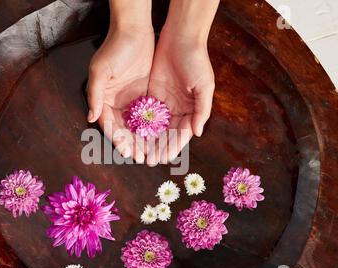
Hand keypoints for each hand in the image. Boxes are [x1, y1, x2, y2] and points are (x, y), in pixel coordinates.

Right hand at [87, 1, 153, 163]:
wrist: (134, 30)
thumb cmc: (114, 49)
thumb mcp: (100, 71)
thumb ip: (94, 95)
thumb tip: (90, 118)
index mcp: (104, 100)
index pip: (110, 126)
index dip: (118, 140)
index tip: (128, 152)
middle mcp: (117, 103)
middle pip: (125, 130)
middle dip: (134, 145)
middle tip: (144, 158)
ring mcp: (131, 100)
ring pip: (138, 125)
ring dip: (145, 140)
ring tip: (154, 153)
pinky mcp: (145, 95)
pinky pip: (149, 115)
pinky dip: (154, 127)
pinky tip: (162, 137)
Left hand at [146, 31, 214, 165]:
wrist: (180, 37)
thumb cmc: (196, 61)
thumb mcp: (204, 86)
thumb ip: (202, 110)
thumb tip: (197, 133)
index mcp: (192, 110)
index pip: (181, 134)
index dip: (173, 146)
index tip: (164, 158)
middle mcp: (178, 109)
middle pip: (167, 134)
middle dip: (158, 147)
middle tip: (149, 160)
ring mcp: (164, 102)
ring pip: (155, 126)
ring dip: (148, 140)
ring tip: (140, 152)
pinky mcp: (152, 94)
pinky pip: (146, 112)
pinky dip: (140, 124)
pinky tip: (133, 134)